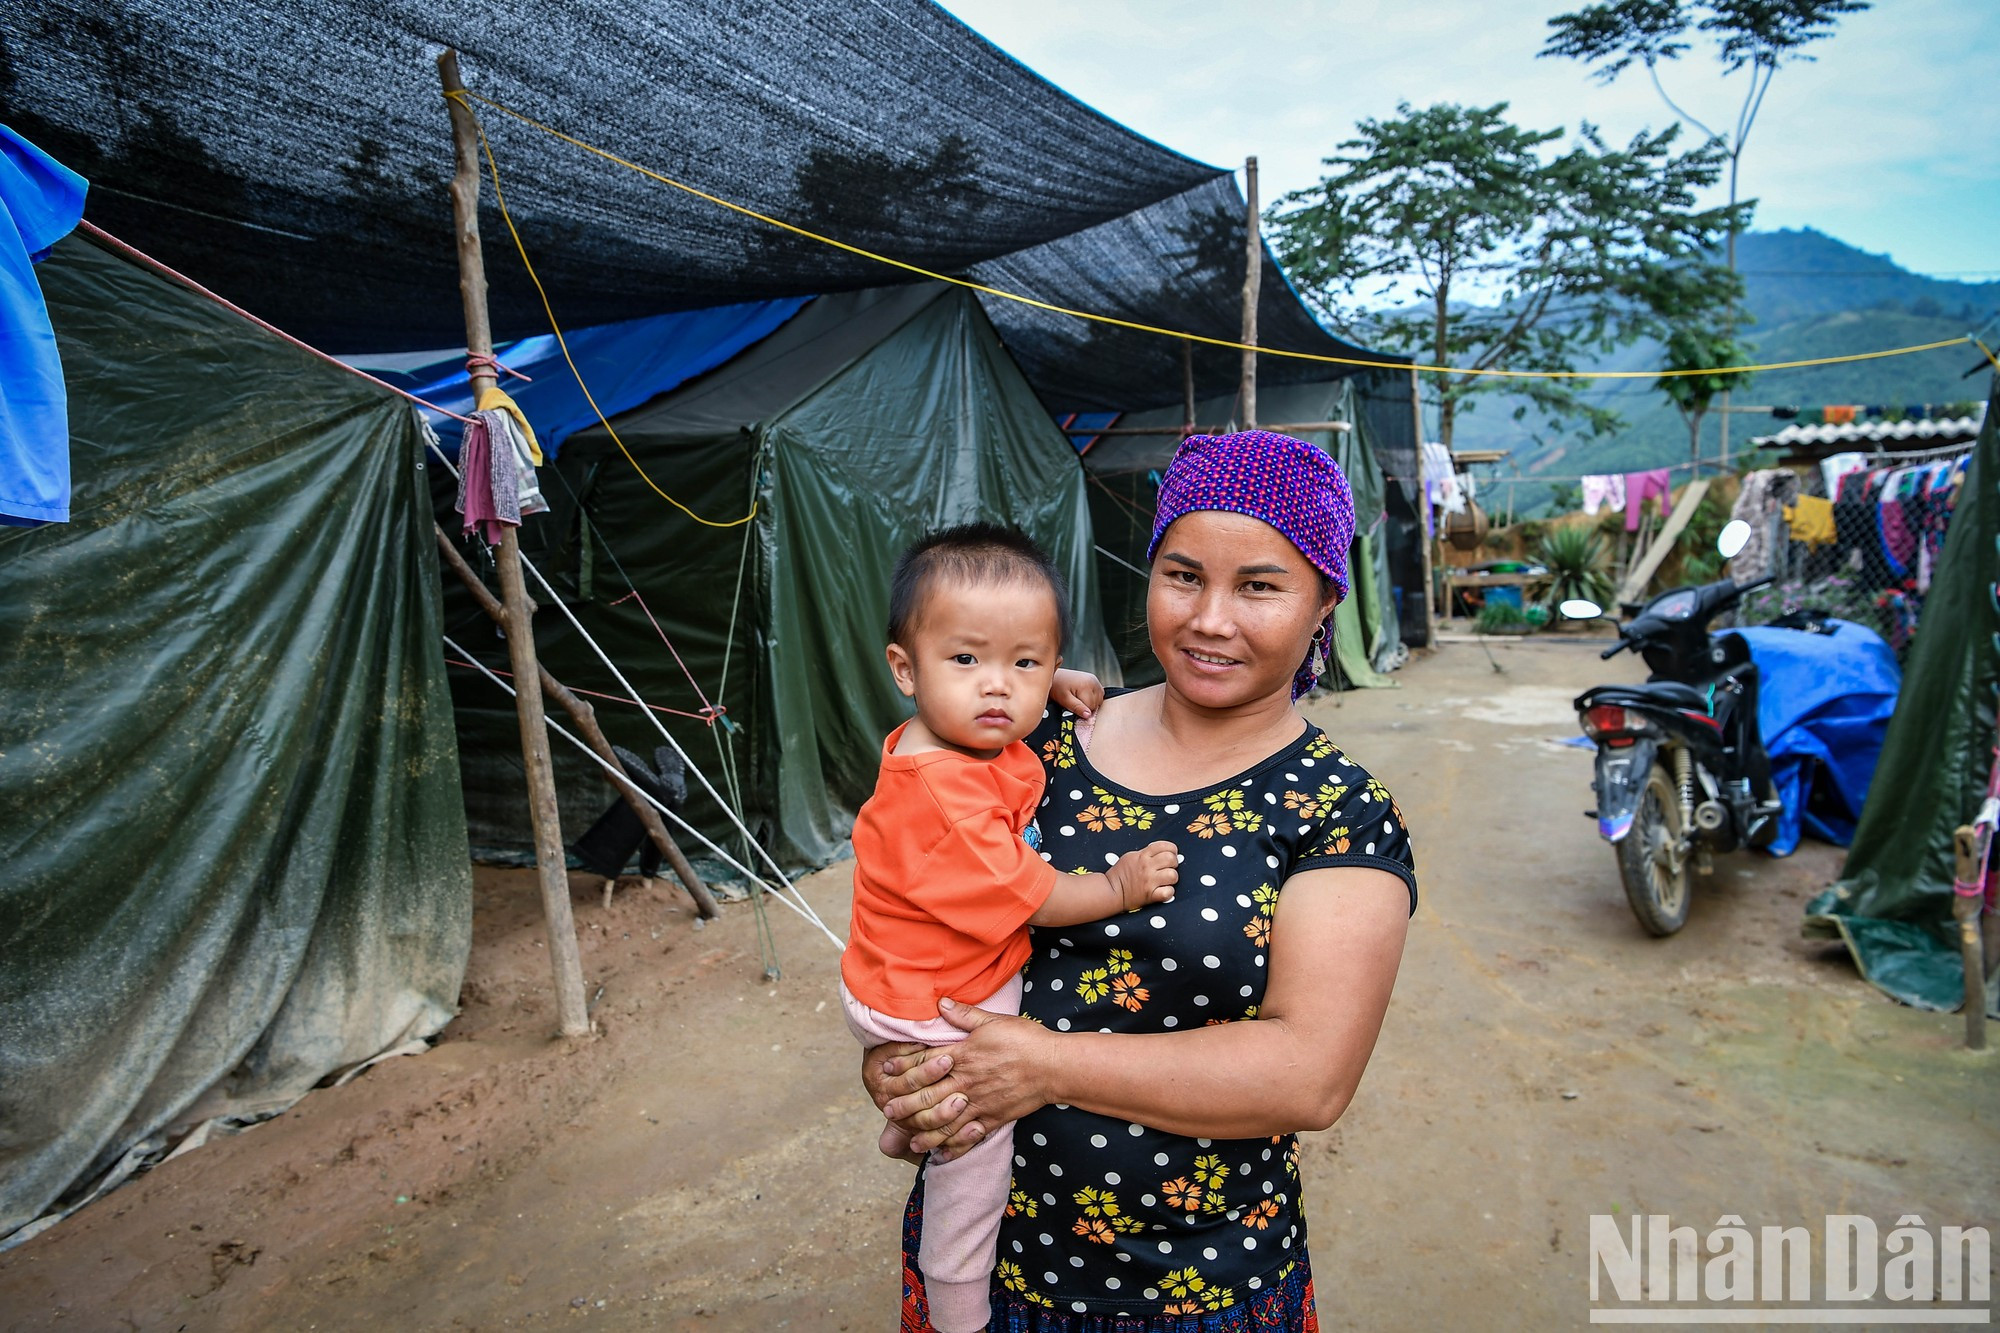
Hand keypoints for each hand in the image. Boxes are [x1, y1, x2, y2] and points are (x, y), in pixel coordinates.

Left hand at [878, 999, 1055, 1159]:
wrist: (1054, 1067)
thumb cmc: (1025, 1040)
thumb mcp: (993, 1021)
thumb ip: (964, 1015)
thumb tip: (940, 1002)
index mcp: (963, 1056)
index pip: (924, 1062)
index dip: (903, 1066)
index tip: (886, 1070)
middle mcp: (966, 1082)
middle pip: (927, 1095)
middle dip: (905, 1103)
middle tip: (886, 1108)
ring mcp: (979, 1104)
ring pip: (944, 1121)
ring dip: (923, 1130)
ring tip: (908, 1138)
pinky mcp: (993, 1119)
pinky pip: (968, 1137)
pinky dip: (953, 1147)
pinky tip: (941, 1155)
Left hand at [1049, 668, 1104, 718]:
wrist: (1054, 677)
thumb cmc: (1057, 687)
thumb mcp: (1064, 699)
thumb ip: (1077, 707)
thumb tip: (1088, 715)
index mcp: (1086, 685)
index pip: (1091, 707)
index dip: (1081, 710)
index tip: (1073, 707)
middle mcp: (1093, 681)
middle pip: (1096, 704)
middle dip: (1086, 706)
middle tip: (1074, 701)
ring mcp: (1094, 680)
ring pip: (1098, 700)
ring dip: (1089, 702)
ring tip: (1077, 697)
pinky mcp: (1094, 680)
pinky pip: (1098, 695)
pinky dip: (1092, 698)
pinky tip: (1082, 695)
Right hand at [1107, 840, 1178, 911]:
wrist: (1111, 891)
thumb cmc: (1120, 874)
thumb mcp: (1131, 857)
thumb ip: (1146, 853)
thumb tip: (1161, 853)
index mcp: (1142, 856)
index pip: (1164, 846)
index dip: (1172, 849)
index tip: (1171, 854)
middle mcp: (1147, 867)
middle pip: (1171, 859)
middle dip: (1174, 862)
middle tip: (1169, 867)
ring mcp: (1149, 881)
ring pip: (1173, 875)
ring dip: (1172, 878)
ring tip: (1167, 879)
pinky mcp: (1151, 895)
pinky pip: (1168, 892)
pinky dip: (1168, 892)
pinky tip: (1163, 890)